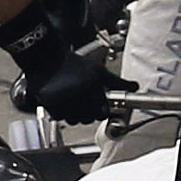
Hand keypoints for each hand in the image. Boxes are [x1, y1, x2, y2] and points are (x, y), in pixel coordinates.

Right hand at [0, 7, 115, 121]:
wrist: (46, 59)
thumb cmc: (72, 64)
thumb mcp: (98, 71)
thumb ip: (117, 82)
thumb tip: (134, 87)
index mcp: (92, 90)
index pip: (102, 112)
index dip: (102, 109)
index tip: (100, 106)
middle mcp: (78, 98)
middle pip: (89, 119)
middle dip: (89, 112)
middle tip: (86, 102)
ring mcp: (64, 104)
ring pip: (75, 120)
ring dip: (76, 114)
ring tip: (74, 101)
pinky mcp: (51, 107)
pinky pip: (61, 118)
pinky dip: (63, 113)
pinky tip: (63, 102)